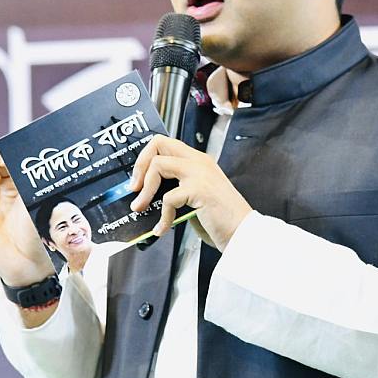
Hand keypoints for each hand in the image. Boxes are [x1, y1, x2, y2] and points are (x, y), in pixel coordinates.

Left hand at [127, 135, 251, 250]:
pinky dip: (162, 217)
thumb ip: (175, 189)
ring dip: (145, 190)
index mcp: (198, 161)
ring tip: (139, 208)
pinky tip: (162, 229)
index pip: (165, 143)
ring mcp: (200, 173)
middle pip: (158, 143)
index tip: (137, 179)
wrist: (243, 234)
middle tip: (134, 188)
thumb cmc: (220, 220)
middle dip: (140, 165)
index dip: (146, 157)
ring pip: (158, 165)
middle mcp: (199, 161)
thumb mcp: (194, 198)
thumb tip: (145, 194)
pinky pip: (167, 198)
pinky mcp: (200, 189)